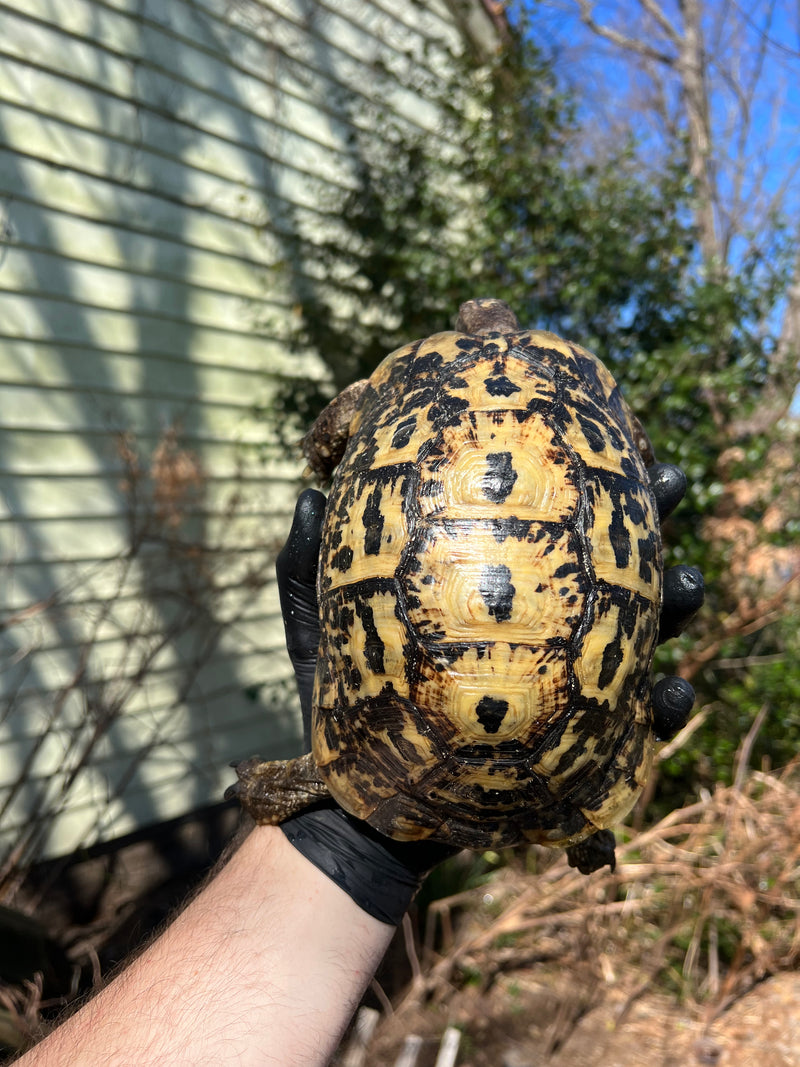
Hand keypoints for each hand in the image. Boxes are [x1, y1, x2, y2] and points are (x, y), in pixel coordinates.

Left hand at [277, 464, 703, 890]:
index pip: (546, 526)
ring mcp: (560, 687)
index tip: (619, 444)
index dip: (586, 485)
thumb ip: (310, 561)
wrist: (354, 801)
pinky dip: (664, 708)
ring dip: (678, 609)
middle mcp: (536, 629)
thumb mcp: (320, 625)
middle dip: (655, 525)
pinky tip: (670, 692)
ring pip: (642, 639)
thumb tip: (309, 490)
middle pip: (610, 569)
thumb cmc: (339, 700)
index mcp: (493, 589)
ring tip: (688, 586)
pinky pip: (635, 727)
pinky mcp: (572, 747)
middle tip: (673, 488)